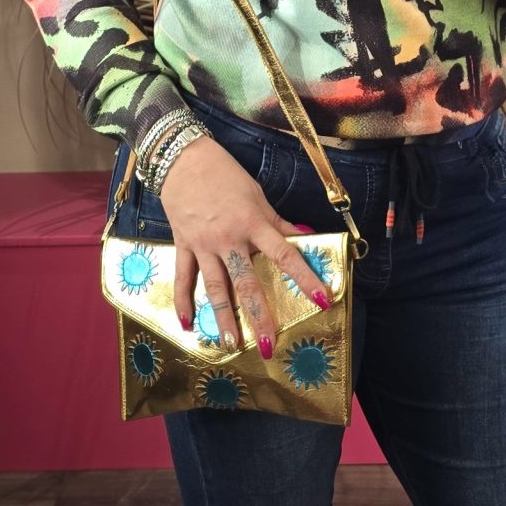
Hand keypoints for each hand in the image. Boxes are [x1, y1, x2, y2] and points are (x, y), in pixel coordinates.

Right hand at [158, 136, 331, 356]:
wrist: (183, 159)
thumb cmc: (226, 175)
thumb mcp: (258, 196)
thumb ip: (279, 223)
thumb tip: (305, 237)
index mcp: (253, 224)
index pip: (285, 256)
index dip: (305, 278)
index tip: (322, 300)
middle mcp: (229, 239)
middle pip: (246, 283)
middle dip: (259, 315)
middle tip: (267, 346)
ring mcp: (204, 245)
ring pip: (215, 288)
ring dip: (223, 318)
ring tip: (230, 345)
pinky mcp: (183, 245)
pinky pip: (183, 277)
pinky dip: (183, 300)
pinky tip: (186, 324)